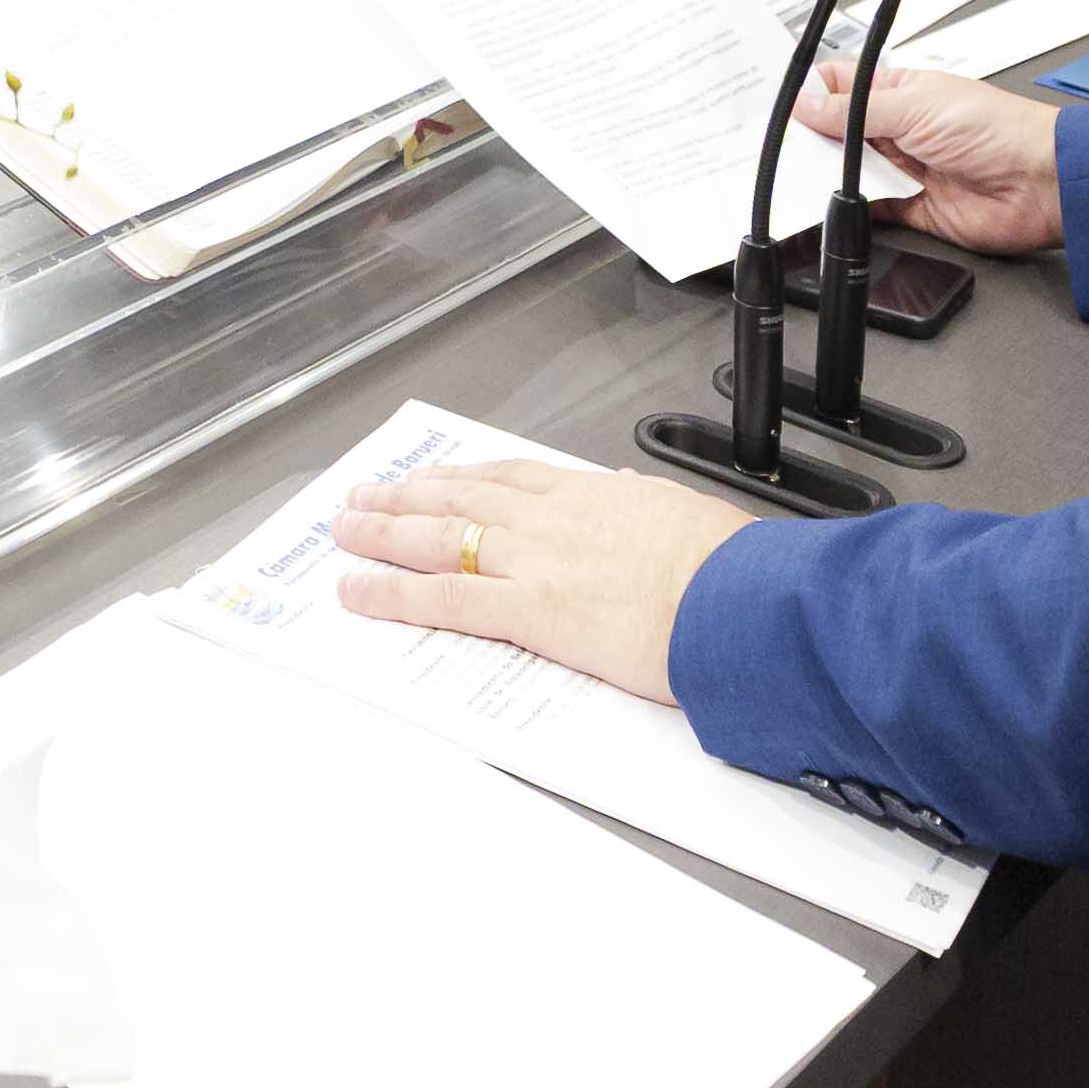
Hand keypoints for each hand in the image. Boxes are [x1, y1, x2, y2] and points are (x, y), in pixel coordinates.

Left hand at [324, 457, 757, 703]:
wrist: (743, 602)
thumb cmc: (732, 569)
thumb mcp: (686, 515)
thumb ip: (645, 506)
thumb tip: (627, 491)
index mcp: (596, 495)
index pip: (509, 478)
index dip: (460, 477)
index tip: (432, 477)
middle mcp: (554, 519)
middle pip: (460, 498)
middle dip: (406, 496)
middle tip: (365, 494)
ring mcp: (536, 561)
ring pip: (438, 537)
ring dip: (382, 532)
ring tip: (345, 530)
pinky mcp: (529, 609)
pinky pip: (444, 598)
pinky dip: (392, 593)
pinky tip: (358, 592)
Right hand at [801, 63, 1062, 254]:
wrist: (1040, 184)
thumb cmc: (998, 130)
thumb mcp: (916, 107)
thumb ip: (855, 111)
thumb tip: (807, 104)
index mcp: (898, 91)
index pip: (838, 86)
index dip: (807, 94)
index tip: (775, 106)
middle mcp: (896, 128)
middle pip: (835, 132)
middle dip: (807, 138)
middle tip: (775, 144)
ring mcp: (902, 168)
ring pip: (846, 171)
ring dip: (823, 174)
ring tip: (793, 174)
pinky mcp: (908, 208)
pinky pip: (865, 208)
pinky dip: (846, 208)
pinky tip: (826, 204)